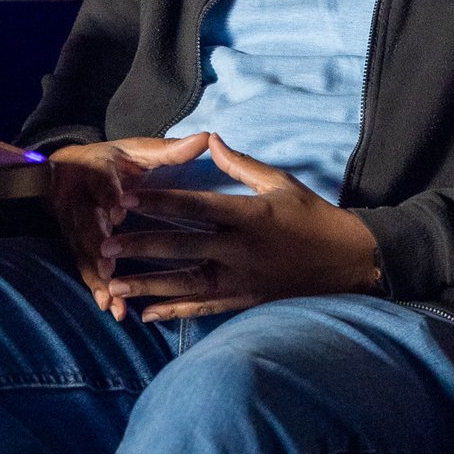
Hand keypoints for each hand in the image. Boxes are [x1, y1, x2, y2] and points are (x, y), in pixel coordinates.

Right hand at [48, 133, 211, 319]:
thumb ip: (168, 150)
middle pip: (85, 224)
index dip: (107, 196)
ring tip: (112, 298)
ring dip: (96, 276)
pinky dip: (96, 287)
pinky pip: (84, 266)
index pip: (100, 183)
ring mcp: (73, 225)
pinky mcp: (75, 244)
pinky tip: (110, 308)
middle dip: (96, 244)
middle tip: (109, 265)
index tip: (116, 212)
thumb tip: (206, 138)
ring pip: (83, 252)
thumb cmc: (111, 161)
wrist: (62, 170)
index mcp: (95, 171)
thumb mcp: (136, 150)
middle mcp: (79, 200)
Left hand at [103, 134, 381, 321]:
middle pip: (182, 246)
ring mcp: (242, 279)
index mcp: (249, 215)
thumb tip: (209, 139)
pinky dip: (174, 311)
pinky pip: (203, 308)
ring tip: (112, 284)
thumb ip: (241, 165)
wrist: (349, 262)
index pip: (195, 207)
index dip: (158, 202)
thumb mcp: (282, 183)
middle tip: (104, 244)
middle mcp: (241, 249)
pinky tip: (146, 314)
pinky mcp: (245, 301)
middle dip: (141, 245)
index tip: (126, 198)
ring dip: (147, 284)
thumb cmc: (315, 218)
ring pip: (186, 283)